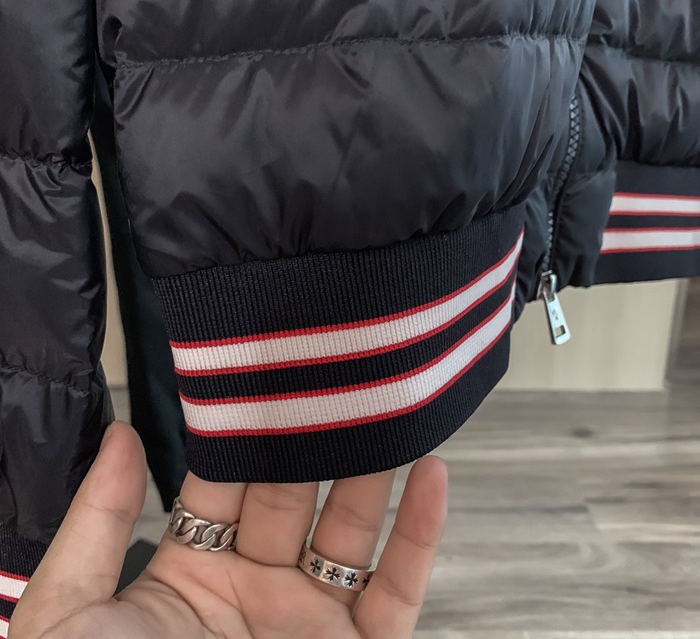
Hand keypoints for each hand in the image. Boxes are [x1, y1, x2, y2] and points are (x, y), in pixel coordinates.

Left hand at [11, 422, 446, 637]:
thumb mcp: (72, 615)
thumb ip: (97, 522)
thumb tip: (124, 433)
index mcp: (191, 577)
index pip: (225, 487)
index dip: (242, 436)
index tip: (263, 380)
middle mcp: (257, 591)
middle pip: (295, 497)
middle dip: (310, 440)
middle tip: (328, 379)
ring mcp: (312, 621)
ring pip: (352, 530)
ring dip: (370, 469)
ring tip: (381, 409)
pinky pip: (399, 587)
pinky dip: (421, 531)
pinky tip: (432, 472)